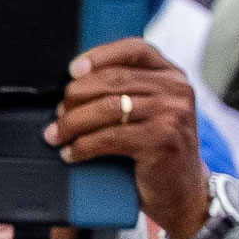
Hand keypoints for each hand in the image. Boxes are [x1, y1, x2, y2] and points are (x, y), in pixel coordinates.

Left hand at [46, 39, 212, 238]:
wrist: (182, 190)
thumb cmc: (157, 149)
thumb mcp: (150, 111)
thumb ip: (128, 90)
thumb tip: (73, 83)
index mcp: (173, 77)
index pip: (135, 49)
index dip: (99, 55)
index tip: (72, 71)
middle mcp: (177, 90)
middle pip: (112, 80)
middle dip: (75, 97)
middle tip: (58, 115)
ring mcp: (173, 114)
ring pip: (107, 108)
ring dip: (72, 123)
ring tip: (56, 136)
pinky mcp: (162, 140)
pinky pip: (109, 138)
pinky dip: (83, 147)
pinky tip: (71, 154)